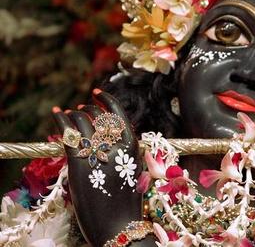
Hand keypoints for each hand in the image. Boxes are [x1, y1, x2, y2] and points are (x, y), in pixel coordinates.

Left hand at [52, 89, 143, 245]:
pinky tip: (57, 114)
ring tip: (68, 113)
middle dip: (88, 108)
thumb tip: (110, 138)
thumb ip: (123, 152)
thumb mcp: (131, 171)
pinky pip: (68, 134)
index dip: (106, 100)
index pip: (118, 114)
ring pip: (82, 121)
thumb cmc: (125, 201)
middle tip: (80, 107)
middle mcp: (116, 145)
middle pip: (99, 115)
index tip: (96, 94)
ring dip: (73, 113)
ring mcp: (97, 154)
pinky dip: (60, 120)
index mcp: (132, 145)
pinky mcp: (79, 164)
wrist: (119, 225)